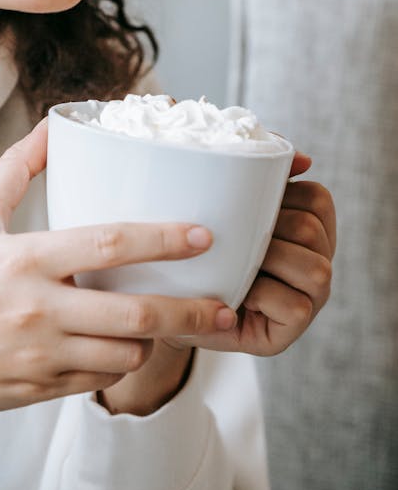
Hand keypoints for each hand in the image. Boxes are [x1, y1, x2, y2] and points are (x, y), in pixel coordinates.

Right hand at [0, 120, 234, 457]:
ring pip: (125, 354)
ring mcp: (40, 356)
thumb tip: (52, 127)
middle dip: (189, 312)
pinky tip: (119, 346)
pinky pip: (98, 380)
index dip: (162, 238)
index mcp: (24, 260)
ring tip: (165, 323)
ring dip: (152, 339)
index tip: (203, 235)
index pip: (108, 244)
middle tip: (225, 306)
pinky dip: (117, 363)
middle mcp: (37, 310)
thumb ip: (16, 170)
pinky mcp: (39, 391)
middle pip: (135, 313)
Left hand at [187, 151, 335, 356]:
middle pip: (313, 230)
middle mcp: (316, 263)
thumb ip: (256, 174)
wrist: (170, 302)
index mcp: (307, 229)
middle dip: (271, 228)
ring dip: (270, 259)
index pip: (318, 198)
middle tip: (234, 234)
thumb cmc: (200, 247)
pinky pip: (296, 306)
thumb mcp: (223, 206)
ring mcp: (309, 299)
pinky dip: (263, 295)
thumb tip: (301, 158)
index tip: (248, 201)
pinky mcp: (291, 330)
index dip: (285, 193)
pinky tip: (238, 291)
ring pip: (315, 269)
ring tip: (237, 262)